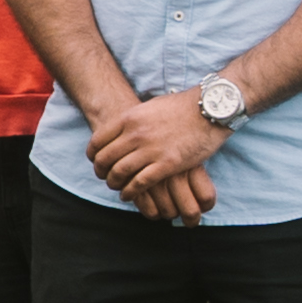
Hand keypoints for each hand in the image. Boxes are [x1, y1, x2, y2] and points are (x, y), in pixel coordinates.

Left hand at [82, 85, 227, 221]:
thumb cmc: (181, 107)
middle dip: (100, 171)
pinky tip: (128, 194)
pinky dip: (130, 192)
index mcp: (128, 119)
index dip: (93, 155)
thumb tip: (122, 130)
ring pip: (119, 172)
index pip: (98, 141)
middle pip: (105, 159)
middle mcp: (135, 135)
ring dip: (113, 183)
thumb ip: (133, 120)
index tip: (95, 161)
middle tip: (103, 177)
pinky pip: (140, 183)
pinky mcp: (167, 164)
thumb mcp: (148, 107)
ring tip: (115, 187)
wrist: (209, 110)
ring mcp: (151, 150)